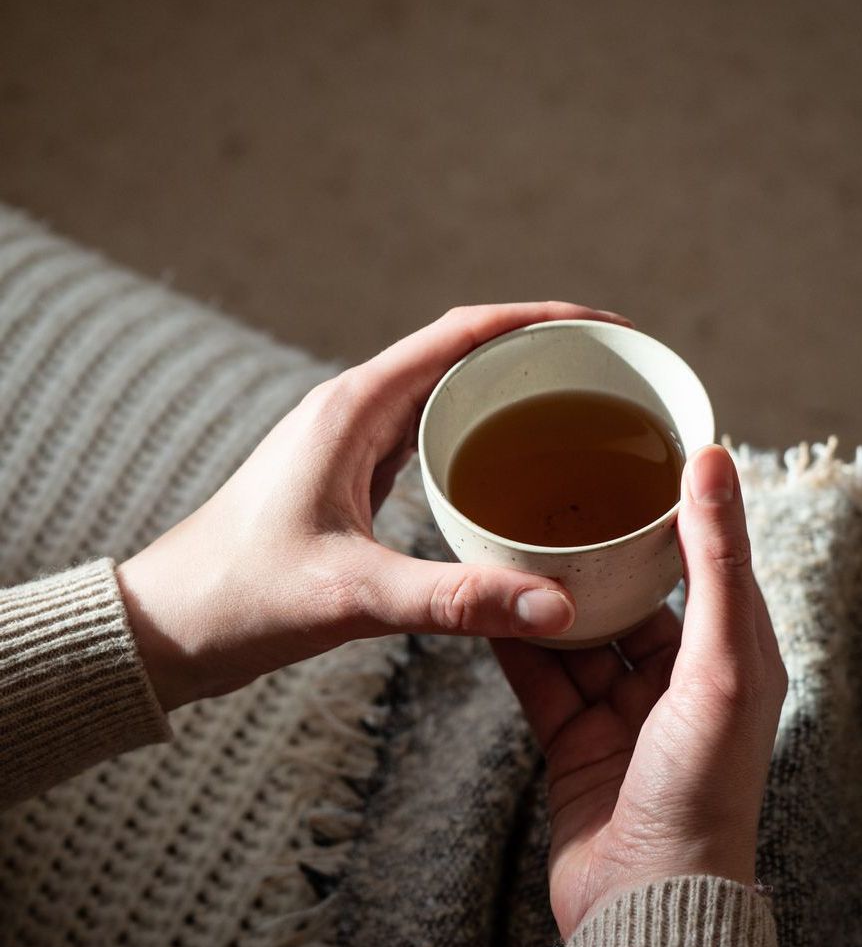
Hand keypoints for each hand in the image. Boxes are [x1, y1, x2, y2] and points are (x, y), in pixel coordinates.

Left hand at [117, 302, 629, 710]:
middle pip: (462, 352)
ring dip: (508, 391)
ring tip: (580, 412)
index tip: (606, 326)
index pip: (463, 332)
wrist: (166, 627)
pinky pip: (427, 437)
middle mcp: (353, 410)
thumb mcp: (352, 595)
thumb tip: (555, 604)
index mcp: (353, 407)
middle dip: (539, 351)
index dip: (541, 319)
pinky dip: (477, 436)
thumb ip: (454, 599)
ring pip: (445, 394)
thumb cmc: (239, 599)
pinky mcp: (348, 479)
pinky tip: (511, 470)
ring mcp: (349, 443)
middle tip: (611, 375)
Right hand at [494, 444, 786, 940]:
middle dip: (597, 554)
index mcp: (733, 660)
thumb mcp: (721, 664)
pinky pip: (538, 676)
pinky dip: (513, 642)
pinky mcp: (574, 741)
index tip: (641, 458)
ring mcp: (623, 713)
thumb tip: (717, 462)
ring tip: (511, 541)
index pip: (707, 563)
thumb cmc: (702, 791)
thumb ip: (715, 563)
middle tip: (558, 496)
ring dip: (547, 596)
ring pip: (578, 634)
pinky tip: (486, 603)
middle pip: (634, 597)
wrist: (643, 904)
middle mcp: (680, 683)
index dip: (679, 511)